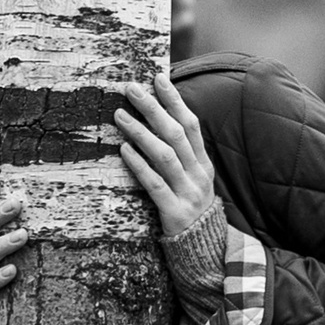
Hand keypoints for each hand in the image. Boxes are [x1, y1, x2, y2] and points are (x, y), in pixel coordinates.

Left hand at [113, 75, 216, 239]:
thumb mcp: (193, 177)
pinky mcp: (174, 211)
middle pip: (176, 134)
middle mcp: (198, 174)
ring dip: (141, 132)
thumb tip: (159, 120)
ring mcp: (187, 192)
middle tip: (131, 89)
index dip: (175, 100)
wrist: (203, 246)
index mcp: (203, 162)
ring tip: (120, 115)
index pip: (191, 124)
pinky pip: (154, 184)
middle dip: (153, 108)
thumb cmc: (190, 205)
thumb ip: (181, 153)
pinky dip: (139, 165)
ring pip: (164, 156)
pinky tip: (123, 150)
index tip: (158, 78)